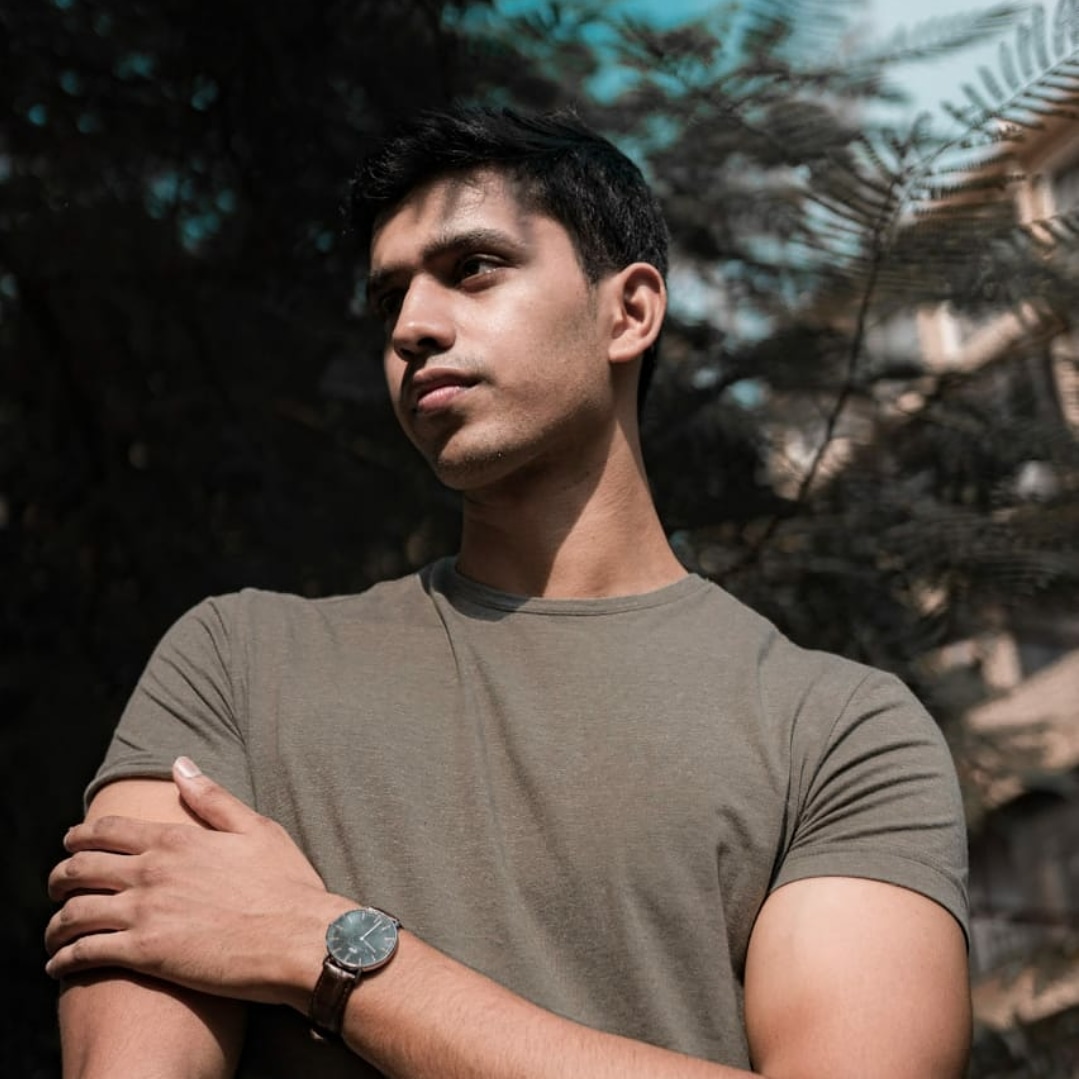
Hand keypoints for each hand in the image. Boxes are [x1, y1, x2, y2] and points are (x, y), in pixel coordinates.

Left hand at [45, 758, 346, 1008]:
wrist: (300, 938)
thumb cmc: (286, 884)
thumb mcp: (257, 828)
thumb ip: (213, 798)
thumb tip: (180, 764)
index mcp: (177, 839)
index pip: (108, 831)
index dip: (82, 836)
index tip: (72, 843)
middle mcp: (152, 871)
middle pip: (80, 868)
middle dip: (59, 876)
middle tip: (58, 886)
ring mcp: (145, 913)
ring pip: (73, 912)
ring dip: (56, 922)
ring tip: (56, 932)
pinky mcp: (145, 955)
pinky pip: (83, 953)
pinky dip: (62, 959)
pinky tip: (60, 966)